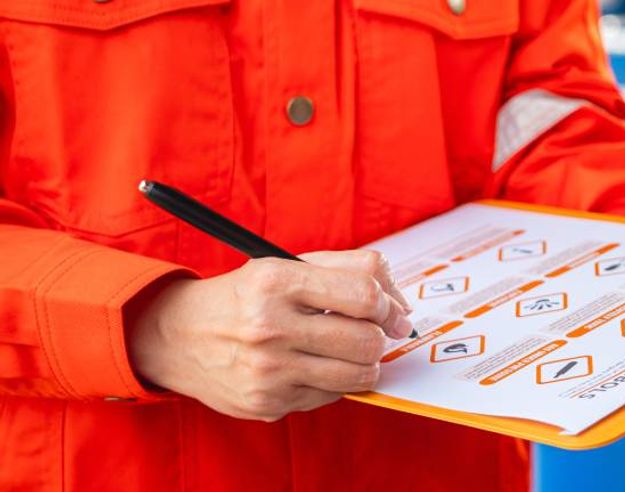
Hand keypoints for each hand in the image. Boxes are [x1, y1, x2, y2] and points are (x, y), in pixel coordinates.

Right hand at [128, 249, 413, 420]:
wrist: (177, 336)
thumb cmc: (248, 296)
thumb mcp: (288, 265)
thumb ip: (350, 269)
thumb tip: (400, 304)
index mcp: (277, 281)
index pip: (363, 294)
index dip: (389, 304)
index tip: (391, 310)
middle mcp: (269, 327)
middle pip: (366, 340)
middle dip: (382, 337)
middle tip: (376, 332)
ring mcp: (267, 371)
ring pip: (357, 375)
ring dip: (367, 363)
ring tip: (352, 351)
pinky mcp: (266, 404)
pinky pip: (331, 396)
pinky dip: (335, 381)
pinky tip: (315, 366)